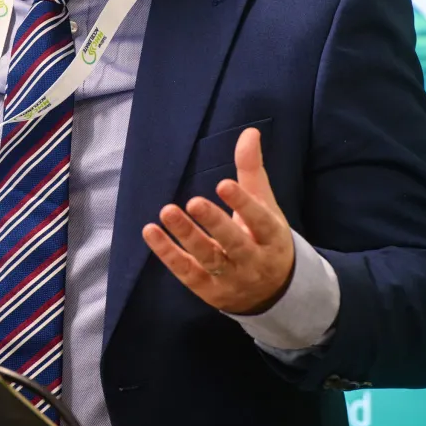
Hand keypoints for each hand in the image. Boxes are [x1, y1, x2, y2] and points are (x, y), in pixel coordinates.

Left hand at [142, 127, 294, 314]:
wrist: (274, 292)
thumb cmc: (264, 237)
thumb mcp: (264, 204)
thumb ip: (252, 169)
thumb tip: (249, 132)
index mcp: (272, 238)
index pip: (259, 221)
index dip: (242, 204)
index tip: (224, 184)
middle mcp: (254, 261)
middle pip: (233, 243)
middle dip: (214, 223)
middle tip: (193, 201)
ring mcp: (231, 280)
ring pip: (209, 259)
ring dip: (187, 236)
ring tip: (167, 211)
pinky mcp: (208, 291)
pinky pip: (186, 272)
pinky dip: (168, 254)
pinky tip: (151, 232)